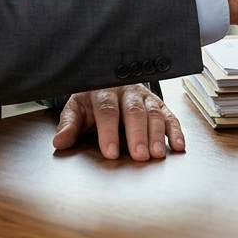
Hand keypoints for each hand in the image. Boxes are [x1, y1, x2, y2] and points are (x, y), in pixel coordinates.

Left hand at [52, 84, 183, 159]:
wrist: (108, 81)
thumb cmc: (91, 101)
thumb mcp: (76, 109)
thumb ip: (69, 125)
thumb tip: (59, 142)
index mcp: (102, 91)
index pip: (106, 111)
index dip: (109, 132)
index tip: (111, 153)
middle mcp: (126, 91)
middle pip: (133, 112)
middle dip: (137, 135)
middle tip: (140, 156)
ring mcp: (144, 96)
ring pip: (153, 113)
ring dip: (157, 134)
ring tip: (157, 155)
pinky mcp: (158, 103)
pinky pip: (169, 115)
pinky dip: (175, 130)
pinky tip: (178, 146)